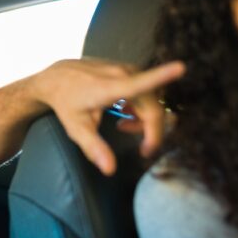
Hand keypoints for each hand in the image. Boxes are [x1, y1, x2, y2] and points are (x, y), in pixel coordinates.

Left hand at [32, 58, 184, 175]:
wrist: (56, 78)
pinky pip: (146, 90)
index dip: (163, 75)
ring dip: (145, 119)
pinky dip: (140, 108)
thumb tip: (110, 170)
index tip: (181, 66)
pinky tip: (125, 115)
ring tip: (123, 128)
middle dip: (152, 131)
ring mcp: (126, 68)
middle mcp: (122, 73)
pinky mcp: (127, 68)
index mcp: (112, 87)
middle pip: (154, 106)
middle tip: (143, 150)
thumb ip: (94, 148)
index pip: (141, 82)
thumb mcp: (76, 128)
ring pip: (151, 99)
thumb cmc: (66, 103)